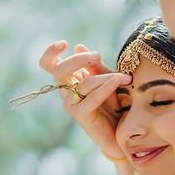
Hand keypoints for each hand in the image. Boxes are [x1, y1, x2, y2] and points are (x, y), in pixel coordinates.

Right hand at [39, 40, 131, 158]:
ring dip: (106, 76)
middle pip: (59, 70)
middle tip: (97, 55)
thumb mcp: (107, 79)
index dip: (51, 53)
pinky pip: (92, 97)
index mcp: (69, 79)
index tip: (65, 43)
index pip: (50, 64)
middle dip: (78, 60)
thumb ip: (96, 66)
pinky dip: (107, 87)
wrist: (121, 131)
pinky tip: (119, 80)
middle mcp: (66, 91)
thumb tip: (79, 46)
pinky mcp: (80, 115)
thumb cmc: (114, 105)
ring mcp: (71, 104)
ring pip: (84, 82)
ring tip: (124, 77)